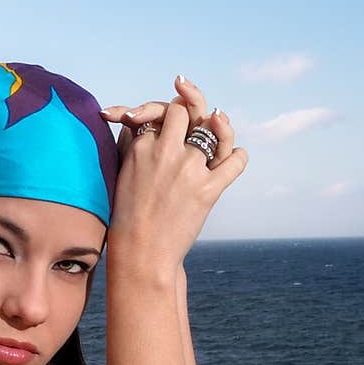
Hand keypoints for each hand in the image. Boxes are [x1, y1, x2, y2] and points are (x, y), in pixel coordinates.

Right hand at [96, 75, 247, 276]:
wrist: (141, 253)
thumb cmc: (129, 217)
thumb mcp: (124, 173)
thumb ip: (139, 144)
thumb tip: (159, 122)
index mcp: (141, 147)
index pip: (161, 114)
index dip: (169, 115)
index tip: (174, 124)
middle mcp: (165, 152)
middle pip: (184, 112)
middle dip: (191, 111)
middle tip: (197, 117)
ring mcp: (188, 169)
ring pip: (212, 131)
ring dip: (219, 129)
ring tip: (219, 126)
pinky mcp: (208, 190)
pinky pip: (235, 161)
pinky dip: (239, 156)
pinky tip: (236, 156)